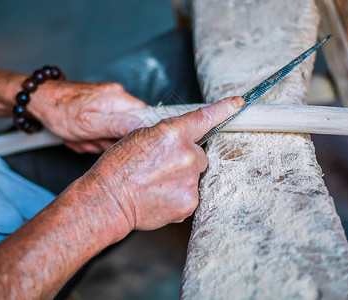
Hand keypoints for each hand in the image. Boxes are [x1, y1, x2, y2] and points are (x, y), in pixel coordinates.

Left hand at [28, 81, 145, 151]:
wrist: (37, 100)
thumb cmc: (59, 110)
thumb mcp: (89, 124)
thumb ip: (118, 126)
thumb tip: (143, 126)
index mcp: (118, 98)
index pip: (145, 118)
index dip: (133, 135)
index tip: (117, 141)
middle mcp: (116, 97)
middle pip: (127, 128)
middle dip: (106, 140)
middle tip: (90, 139)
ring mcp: (106, 102)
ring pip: (111, 132)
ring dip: (94, 139)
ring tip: (79, 136)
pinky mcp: (97, 108)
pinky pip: (100, 128)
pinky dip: (88, 135)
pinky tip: (77, 134)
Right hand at [79, 96, 244, 230]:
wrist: (108, 199)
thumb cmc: (117, 168)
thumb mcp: (139, 137)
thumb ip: (166, 135)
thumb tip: (179, 140)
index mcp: (172, 133)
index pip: (205, 117)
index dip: (224, 109)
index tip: (238, 103)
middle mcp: (187, 155)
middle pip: (198, 155)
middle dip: (184, 160)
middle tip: (160, 168)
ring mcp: (190, 180)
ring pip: (194, 176)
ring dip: (181, 179)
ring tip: (155, 184)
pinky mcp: (190, 202)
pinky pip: (191, 195)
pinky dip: (178, 196)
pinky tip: (159, 196)